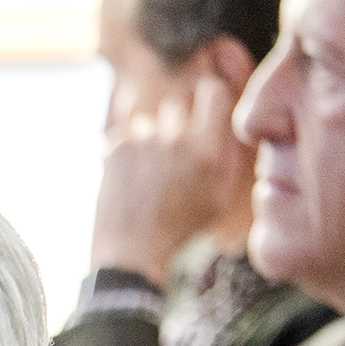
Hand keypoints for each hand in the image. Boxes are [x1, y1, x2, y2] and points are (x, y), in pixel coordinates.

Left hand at [89, 73, 252, 281]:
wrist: (133, 253)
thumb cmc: (179, 229)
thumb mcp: (218, 200)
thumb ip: (227, 159)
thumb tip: (225, 127)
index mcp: (206, 151)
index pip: (212, 92)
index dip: (207, 96)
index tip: (201, 105)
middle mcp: (176, 140)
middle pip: (176, 106)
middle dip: (173, 125)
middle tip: (168, 156)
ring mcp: (144, 142)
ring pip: (146, 121)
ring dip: (146, 140)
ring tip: (145, 174)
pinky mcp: (116, 148)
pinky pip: (121, 134)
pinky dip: (122, 152)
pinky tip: (126, 178)